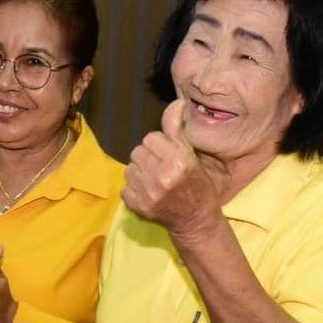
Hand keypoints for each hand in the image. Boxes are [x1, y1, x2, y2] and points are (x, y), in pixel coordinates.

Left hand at [123, 100, 221, 238]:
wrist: (195, 220)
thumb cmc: (197, 185)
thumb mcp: (192, 155)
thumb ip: (177, 129)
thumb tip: (176, 102)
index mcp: (178, 161)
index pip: (151, 138)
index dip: (160, 145)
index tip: (169, 155)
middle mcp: (162, 176)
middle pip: (138, 151)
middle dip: (148, 157)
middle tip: (161, 168)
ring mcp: (148, 192)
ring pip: (130, 167)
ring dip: (140, 172)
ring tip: (155, 180)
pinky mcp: (138, 206)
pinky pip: (125, 187)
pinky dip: (135, 189)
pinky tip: (149, 192)